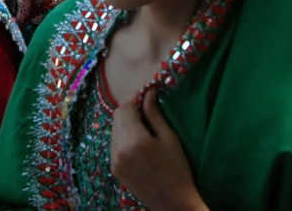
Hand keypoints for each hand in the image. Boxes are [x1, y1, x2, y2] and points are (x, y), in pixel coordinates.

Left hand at [111, 89, 208, 210]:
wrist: (173, 203)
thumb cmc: (178, 170)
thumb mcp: (170, 139)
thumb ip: (155, 114)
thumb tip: (148, 93)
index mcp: (137, 140)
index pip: (125, 107)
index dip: (133, 97)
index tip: (143, 95)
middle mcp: (121, 149)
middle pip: (117, 116)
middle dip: (129, 108)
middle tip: (143, 109)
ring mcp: (115, 160)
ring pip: (113, 128)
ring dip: (124, 122)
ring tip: (142, 126)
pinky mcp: (114, 168)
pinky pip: (114, 143)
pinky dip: (122, 137)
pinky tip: (137, 142)